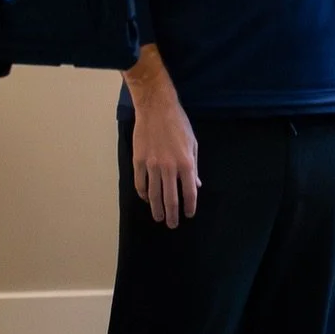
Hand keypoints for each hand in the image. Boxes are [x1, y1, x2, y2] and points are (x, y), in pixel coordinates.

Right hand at [131, 83, 199, 227]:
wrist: (156, 108)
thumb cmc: (179, 124)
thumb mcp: (193, 144)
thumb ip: (194, 167)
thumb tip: (196, 185)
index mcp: (186, 163)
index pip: (189, 192)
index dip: (189, 206)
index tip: (189, 215)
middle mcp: (169, 167)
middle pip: (170, 198)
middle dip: (172, 215)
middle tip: (172, 225)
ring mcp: (152, 165)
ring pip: (153, 194)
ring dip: (156, 209)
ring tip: (159, 218)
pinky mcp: (138, 161)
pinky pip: (140, 183)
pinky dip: (143, 194)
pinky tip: (146, 199)